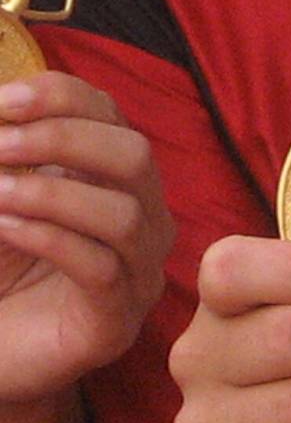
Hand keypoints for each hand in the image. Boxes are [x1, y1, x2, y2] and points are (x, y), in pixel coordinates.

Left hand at [0, 71, 172, 402]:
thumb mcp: (2, 196)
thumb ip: (6, 152)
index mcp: (118, 177)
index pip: (111, 114)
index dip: (60, 98)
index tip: (2, 101)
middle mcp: (144, 219)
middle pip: (134, 155)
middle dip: (64, 138)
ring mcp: (137, 275)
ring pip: (126, 214)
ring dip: (52, 193)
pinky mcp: (114, 325)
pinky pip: (100, 270)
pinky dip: (50, 239)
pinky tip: (6, 227)